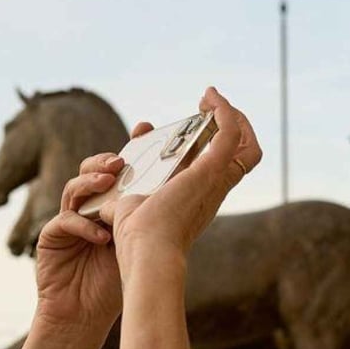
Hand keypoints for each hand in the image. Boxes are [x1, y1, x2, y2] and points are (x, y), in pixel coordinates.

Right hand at [33, 127, 150, 331]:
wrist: (85, 316)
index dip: (130, 148)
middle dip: (104, 161)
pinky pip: (64, 221)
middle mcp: (88, 208)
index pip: (120, 170)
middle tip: (119, 161)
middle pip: (92, 171)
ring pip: (74, 189)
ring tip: (108, 184)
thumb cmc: (115, 281)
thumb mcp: (140, 244)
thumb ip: (154, 216)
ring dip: (91, 183)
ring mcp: (68, 220)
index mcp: (111, 206)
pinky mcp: (51, 237)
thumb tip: (193, 184)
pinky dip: (83, 225)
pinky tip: (101, 235)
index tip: (144, 128)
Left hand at [99, 87, 262, 266]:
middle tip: (209, 106)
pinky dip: (223, 112)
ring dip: (231, 114)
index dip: (220, 144)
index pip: (227, 167)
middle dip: (234, 124)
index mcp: (200, 197)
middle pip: (246, 153)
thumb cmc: (138, 239)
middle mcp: (215, 189)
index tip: (199, 121)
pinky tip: (209, 97)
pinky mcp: (209, 171)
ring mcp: (215, 180)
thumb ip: (124, 202)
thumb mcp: (133, 210)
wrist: (147, 251)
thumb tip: (103, 204)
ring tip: (210, 97)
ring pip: (245, 143)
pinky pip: (228, 134)